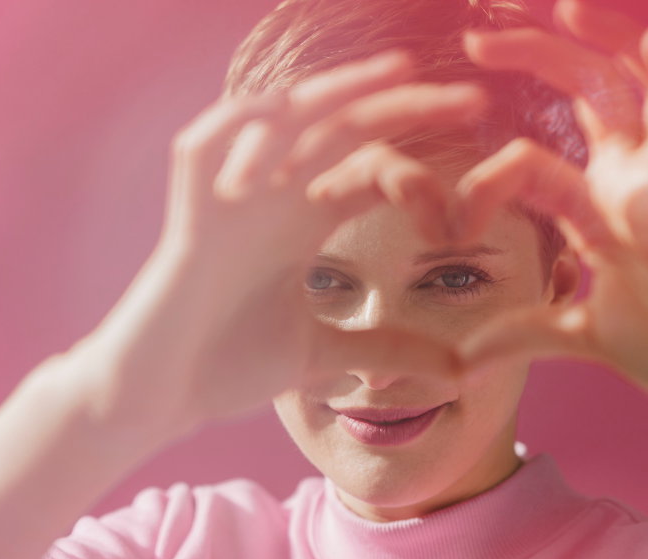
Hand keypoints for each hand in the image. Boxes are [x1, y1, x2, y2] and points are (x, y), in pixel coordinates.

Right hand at [74, 51, 481, 436]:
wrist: (163, 395)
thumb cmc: (228, 366)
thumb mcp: (324, 355)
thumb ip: (387, 349)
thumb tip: (460, 370)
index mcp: (304, 220)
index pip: (371, 168)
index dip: (424, 165)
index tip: (484, 183)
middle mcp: (273, 195)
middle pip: (344, 132)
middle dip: (405, 110)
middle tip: (472, 100)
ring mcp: (231, 197)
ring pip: (285, 121)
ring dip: (341, 93)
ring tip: (399, 72)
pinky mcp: (190, 212)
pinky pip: (210, 145)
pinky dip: (245, 124)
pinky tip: (291, 109)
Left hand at [454, 0, 647, 426]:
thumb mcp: (583, 337)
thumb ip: (525, 335)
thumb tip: (460, 361)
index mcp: (603, 205)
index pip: (537, 154)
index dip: (491, 170)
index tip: (451, 219)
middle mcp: (637, 179)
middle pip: (591, 92)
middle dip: (540, 54)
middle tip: (478, 34)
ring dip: (612, 40)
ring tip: (567, 7)